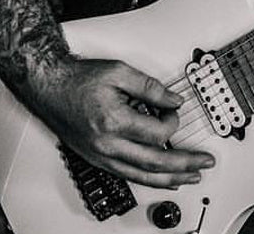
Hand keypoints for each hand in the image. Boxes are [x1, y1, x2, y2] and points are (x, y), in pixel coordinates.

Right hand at [29, 57, 214, 188]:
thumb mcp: (118, 72)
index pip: (158, 133)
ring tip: (192, 177)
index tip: (173, 111)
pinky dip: (149, 180)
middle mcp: (107, 144)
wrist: (48, 87)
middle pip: (155, 162)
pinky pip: (128, 175)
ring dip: (171, 178)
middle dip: (185, 164)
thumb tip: (174, 101)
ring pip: (142, 175)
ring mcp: (101, 155)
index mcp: (114, 122)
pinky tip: (164, 180)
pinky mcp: (98, 158)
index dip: (173, 122)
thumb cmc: (77, 80)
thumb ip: (150, 87)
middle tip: (205, 162)